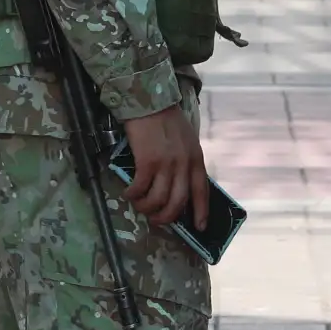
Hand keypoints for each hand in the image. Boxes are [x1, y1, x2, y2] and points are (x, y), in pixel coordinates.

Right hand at [121, 103, 209, 228]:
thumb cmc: (167, 119)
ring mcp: (166, 164)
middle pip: (178, 202)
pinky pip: (140, 188)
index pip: (202, 191)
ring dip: (147, 208)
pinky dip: (133, 195)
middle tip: (156, 220)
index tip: (199, 228)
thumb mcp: (187, 140)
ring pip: (159, 200)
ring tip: (139, 206)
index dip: (201, 212)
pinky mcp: (147, 162)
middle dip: (166, 217)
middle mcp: (184, 164)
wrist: (150, 101)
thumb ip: (186, 160)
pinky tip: (128, 193)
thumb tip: (178, 183)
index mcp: (196, 159)